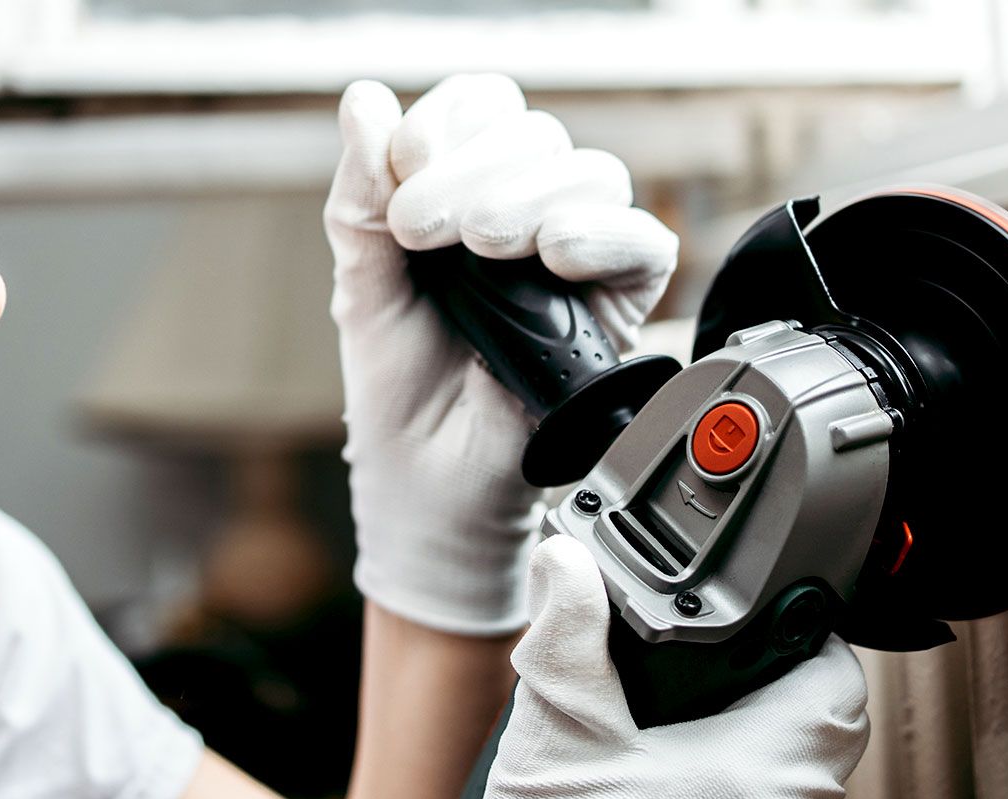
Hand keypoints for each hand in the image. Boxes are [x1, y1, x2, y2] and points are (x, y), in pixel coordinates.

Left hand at [324, 76, 678, 634]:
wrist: (429, 488)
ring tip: (477, 249)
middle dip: (472, 170)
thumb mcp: (362, 286)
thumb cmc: (401, 391)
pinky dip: (602, 235)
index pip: (482, 107)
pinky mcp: (621, 306)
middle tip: (421, 233)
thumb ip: (363, 198)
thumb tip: (365, 101)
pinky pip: (644, 242)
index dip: (444, 127)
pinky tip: (551, 256)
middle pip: (535, 134)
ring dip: (526, 197)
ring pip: (590, 174)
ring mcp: (580, 257)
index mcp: (468, 191)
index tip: (400, 189)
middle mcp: (530, 213)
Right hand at [458, 536, 870, 798]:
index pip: (836, 684)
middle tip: (671, 709)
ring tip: (647, 779)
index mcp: (769, 777)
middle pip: (802, 743)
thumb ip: (572, 642)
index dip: (801, 642)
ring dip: (725, 783)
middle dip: (739, 716)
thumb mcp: (557, 749)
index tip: (757, 630)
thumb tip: (570, 565)